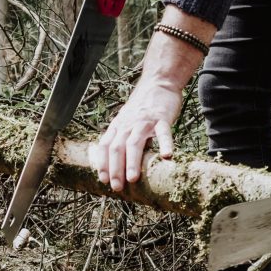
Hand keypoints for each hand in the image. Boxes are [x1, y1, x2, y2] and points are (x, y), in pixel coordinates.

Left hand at [91, 75, 181, 191]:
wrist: (158, 83)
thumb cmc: (143, 106)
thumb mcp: (127, 120)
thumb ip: (122, 137)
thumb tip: (117, 161)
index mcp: (118, 126)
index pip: (105, 147)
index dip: (103, 164)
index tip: (104, 181)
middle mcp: (128, 124)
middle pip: (117, 148)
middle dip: (115, 169)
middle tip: (117, 187)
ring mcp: (144, 121)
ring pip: (134, 142)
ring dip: (132, 162)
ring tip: (133, 179)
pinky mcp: (162, 118)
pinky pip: (163, 133)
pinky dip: (165, 144)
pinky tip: (168, 156)